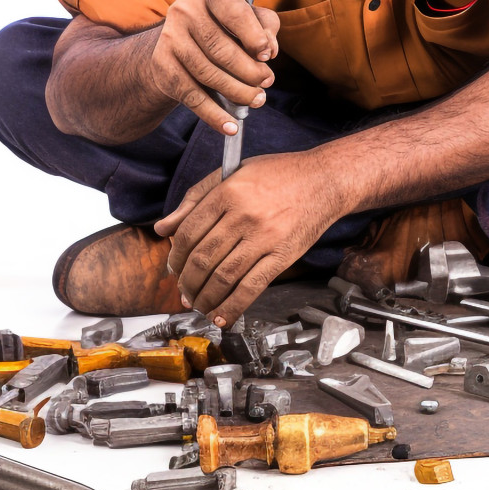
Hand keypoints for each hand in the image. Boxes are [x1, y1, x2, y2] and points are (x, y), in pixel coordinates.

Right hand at [148, 0, 279, 135]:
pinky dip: (214, 115)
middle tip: (267, 82)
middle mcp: (183, 10)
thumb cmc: (222, 27)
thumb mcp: (245, 16)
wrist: (176, 44)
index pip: (233, 10)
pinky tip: (231, 125)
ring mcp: (169, 39)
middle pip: (220, 47)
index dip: (253, 35)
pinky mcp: (163, 67)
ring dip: (237, 92)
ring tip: (257, 99)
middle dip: (249, 70)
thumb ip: (264, 24)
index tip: (268, 55)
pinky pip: (192, 96)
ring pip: (208, 74)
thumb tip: (270, 49)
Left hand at [153, 151, 343, 326]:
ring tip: (198, 304)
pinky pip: (251, 287)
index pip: (189, 232)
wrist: (325, 180)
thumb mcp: (233, 173)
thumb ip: (196, 198)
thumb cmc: (279, 174)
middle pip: (202, 258)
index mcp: (228, 192)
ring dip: (205, 298)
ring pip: (223, 277)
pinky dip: (232, 306)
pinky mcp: (282, 255)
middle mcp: (244, 215)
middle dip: (186, 282)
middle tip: (183, 291)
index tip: (173, 267)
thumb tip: (163, 228)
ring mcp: (264, 237)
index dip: (175, 256)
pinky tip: (221, 316)